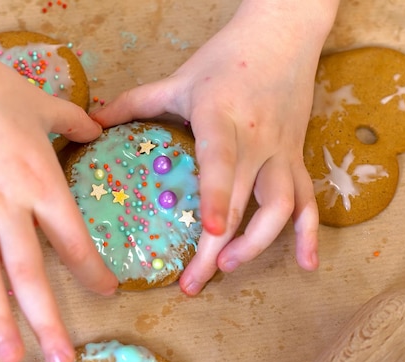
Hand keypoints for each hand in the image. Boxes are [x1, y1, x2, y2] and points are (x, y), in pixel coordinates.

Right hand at [0, 56, 117, 361]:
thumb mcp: (46, 105)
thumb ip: (78, 123)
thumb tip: (100, 128)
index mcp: (41, 181)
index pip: (73, 239)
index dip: (92, 270)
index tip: (108, 292)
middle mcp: (7, 205)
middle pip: (29, 272)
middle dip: (47, 319)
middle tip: (63, 360)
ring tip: (9, 358)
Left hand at [92, 1, 337, 293]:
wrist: (283, 34)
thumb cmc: (227, 57)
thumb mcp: (179, 78)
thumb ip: (135, 102)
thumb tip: (93, 122)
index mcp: (221, 119)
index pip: (220, 162)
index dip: (217, 197)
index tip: (211, 232)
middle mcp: (256, 141)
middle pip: (243, 202)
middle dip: (220, 248)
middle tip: (193, 283)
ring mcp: (281, 152)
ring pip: (282, 206)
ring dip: (259, 244)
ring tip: (229, 267)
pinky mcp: (297, 156)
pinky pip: (309, 199)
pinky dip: (310, 233)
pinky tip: (308, 264)